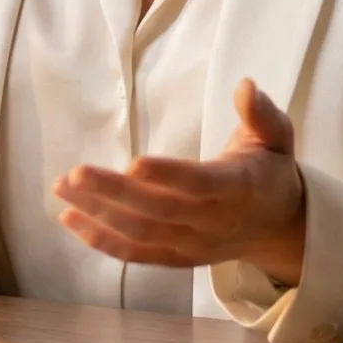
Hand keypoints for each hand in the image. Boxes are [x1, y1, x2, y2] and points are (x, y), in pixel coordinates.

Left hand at [51, 78, 307, 286]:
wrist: (280, 227)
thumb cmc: (271, 171)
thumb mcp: (277, 137)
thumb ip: (261, 113)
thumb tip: (245, 85)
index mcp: (238, 189)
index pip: (200, 184)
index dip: (167, 176)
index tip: (132, 162)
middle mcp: (213, 222)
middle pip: (158, 212)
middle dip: (113, 194)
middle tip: (74, 174)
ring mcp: (192, 245)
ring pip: (140, 234)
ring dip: (97, 214)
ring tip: (61, 188)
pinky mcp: (177, 258)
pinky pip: (136, 254)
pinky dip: (101, 241)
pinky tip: (70, 219)